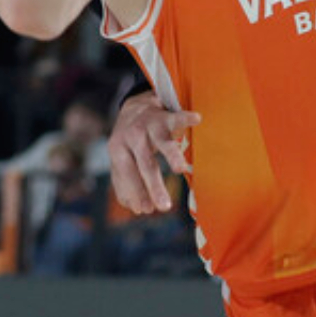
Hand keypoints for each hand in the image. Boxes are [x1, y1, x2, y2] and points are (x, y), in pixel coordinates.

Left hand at [108, 92, 198, 213]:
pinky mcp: (165, 116)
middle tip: (164, 207)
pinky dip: (186, 118)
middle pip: (145, 164)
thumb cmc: (131, 141)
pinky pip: (177, 117)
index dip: (136, 192)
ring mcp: (149, 125)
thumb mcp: (122, 160)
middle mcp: (132, 137)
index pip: (127, 175)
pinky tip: (197, 119)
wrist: (134, 106)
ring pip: (162, 142)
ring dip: (171, 155)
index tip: (145, 210)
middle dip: (154, 186)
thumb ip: (126, 183)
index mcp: (118, 150)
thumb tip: (135, 209)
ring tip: (180, 169)